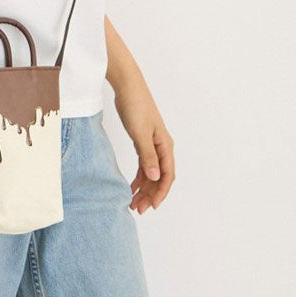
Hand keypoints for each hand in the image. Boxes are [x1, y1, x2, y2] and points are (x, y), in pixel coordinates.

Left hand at [112, 79, 174, 212]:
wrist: (128, 87)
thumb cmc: (136, 107)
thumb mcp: (140, 133)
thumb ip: (147, 156)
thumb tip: (156, 178)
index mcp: (165, 146)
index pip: (167, 175)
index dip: (161, 192)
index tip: (151, 206)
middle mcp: (162, 147)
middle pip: (159, 177)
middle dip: (150, 194)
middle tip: (138, 209)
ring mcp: (152, 144)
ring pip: (151, 173)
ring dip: (144, 188)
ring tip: (133, 202)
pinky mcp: (142, 141)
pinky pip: (143, 165)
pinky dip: (138, 177)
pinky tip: (130, 187)